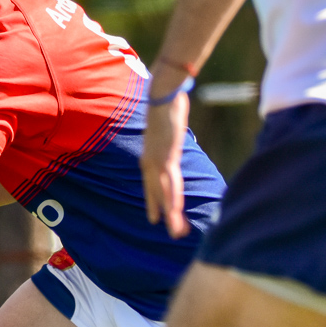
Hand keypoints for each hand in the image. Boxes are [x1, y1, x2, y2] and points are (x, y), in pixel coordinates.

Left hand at [141, 91, 190, 237]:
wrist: (161, 95)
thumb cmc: (165, 105)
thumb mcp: (167, 125)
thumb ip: (170, 134)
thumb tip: (174, 130)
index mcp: (149, 156)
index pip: (151, 185)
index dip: (153, 201)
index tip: (154, 217)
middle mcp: (150, 162)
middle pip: (157, 192)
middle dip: (162, 212)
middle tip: (168, 231)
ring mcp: (157, 161)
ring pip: (164, 192)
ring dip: (171, 213)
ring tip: (175, 231)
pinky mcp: (166, 157)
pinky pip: (171, 182)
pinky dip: (173, 197)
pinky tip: (175, 211)